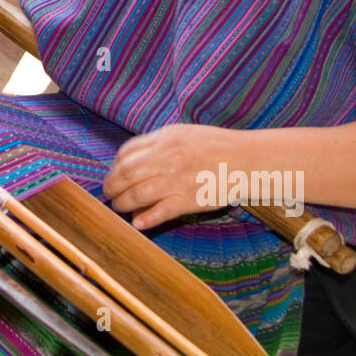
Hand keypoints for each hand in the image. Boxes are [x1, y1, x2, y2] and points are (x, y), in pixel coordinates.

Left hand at [102, 123, 236, 230]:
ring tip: (119, 206)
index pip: (127, 153)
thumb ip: (157, 143)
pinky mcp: (189, 200)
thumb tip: (131, 157)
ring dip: (122, 203)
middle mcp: (168, 159)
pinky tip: (137, 222)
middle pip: (126, 174)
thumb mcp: (183, 133)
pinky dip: (145, 219)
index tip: (114, 173)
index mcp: (165, 140)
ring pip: (137, 194)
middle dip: (112, 185)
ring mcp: (178, 180)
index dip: (115, 165)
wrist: (246, 159)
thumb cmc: (215, 145)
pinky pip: (160, 212)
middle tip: (109, 193)